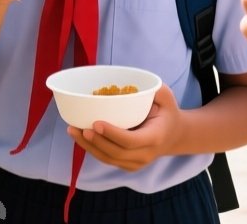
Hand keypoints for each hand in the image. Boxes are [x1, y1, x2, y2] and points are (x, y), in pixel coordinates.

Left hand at [68, 85, 182, 171]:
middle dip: (95, 141)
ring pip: (108, 159)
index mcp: (155, 137)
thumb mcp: (167, 98)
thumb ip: (155, 89)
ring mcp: (136, 163)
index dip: (112, 134)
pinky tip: (80, 137)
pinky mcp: (128, 165)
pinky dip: (92, 149)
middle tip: (78, 127)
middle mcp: (146, 154)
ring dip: (88, 146)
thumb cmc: (167, 112)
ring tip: (72, 131)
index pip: (131, 141)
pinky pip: (108, 159)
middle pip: (116, 153)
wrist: (174, 136)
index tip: (96, 123)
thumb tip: (139, 80)